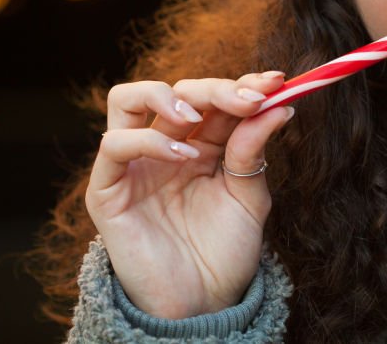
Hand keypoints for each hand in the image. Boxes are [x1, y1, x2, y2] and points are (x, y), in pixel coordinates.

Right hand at [85, 72, 293, 318]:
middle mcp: (165, 145)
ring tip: (199, 118)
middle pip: (178, 90)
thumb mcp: (249, 197)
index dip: (243, 84)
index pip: (214, 97)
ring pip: (127, 99)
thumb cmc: (224, 252)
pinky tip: (184, 155)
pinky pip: (114, 146)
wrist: (201, 305)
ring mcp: (134, 164)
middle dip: (217, 88)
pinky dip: (149, 140)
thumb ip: (253, 151)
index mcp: (200, 144)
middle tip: (250, 100)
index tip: (277, 81)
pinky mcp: (108, 190)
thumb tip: (278, 105)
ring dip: (165, 94)